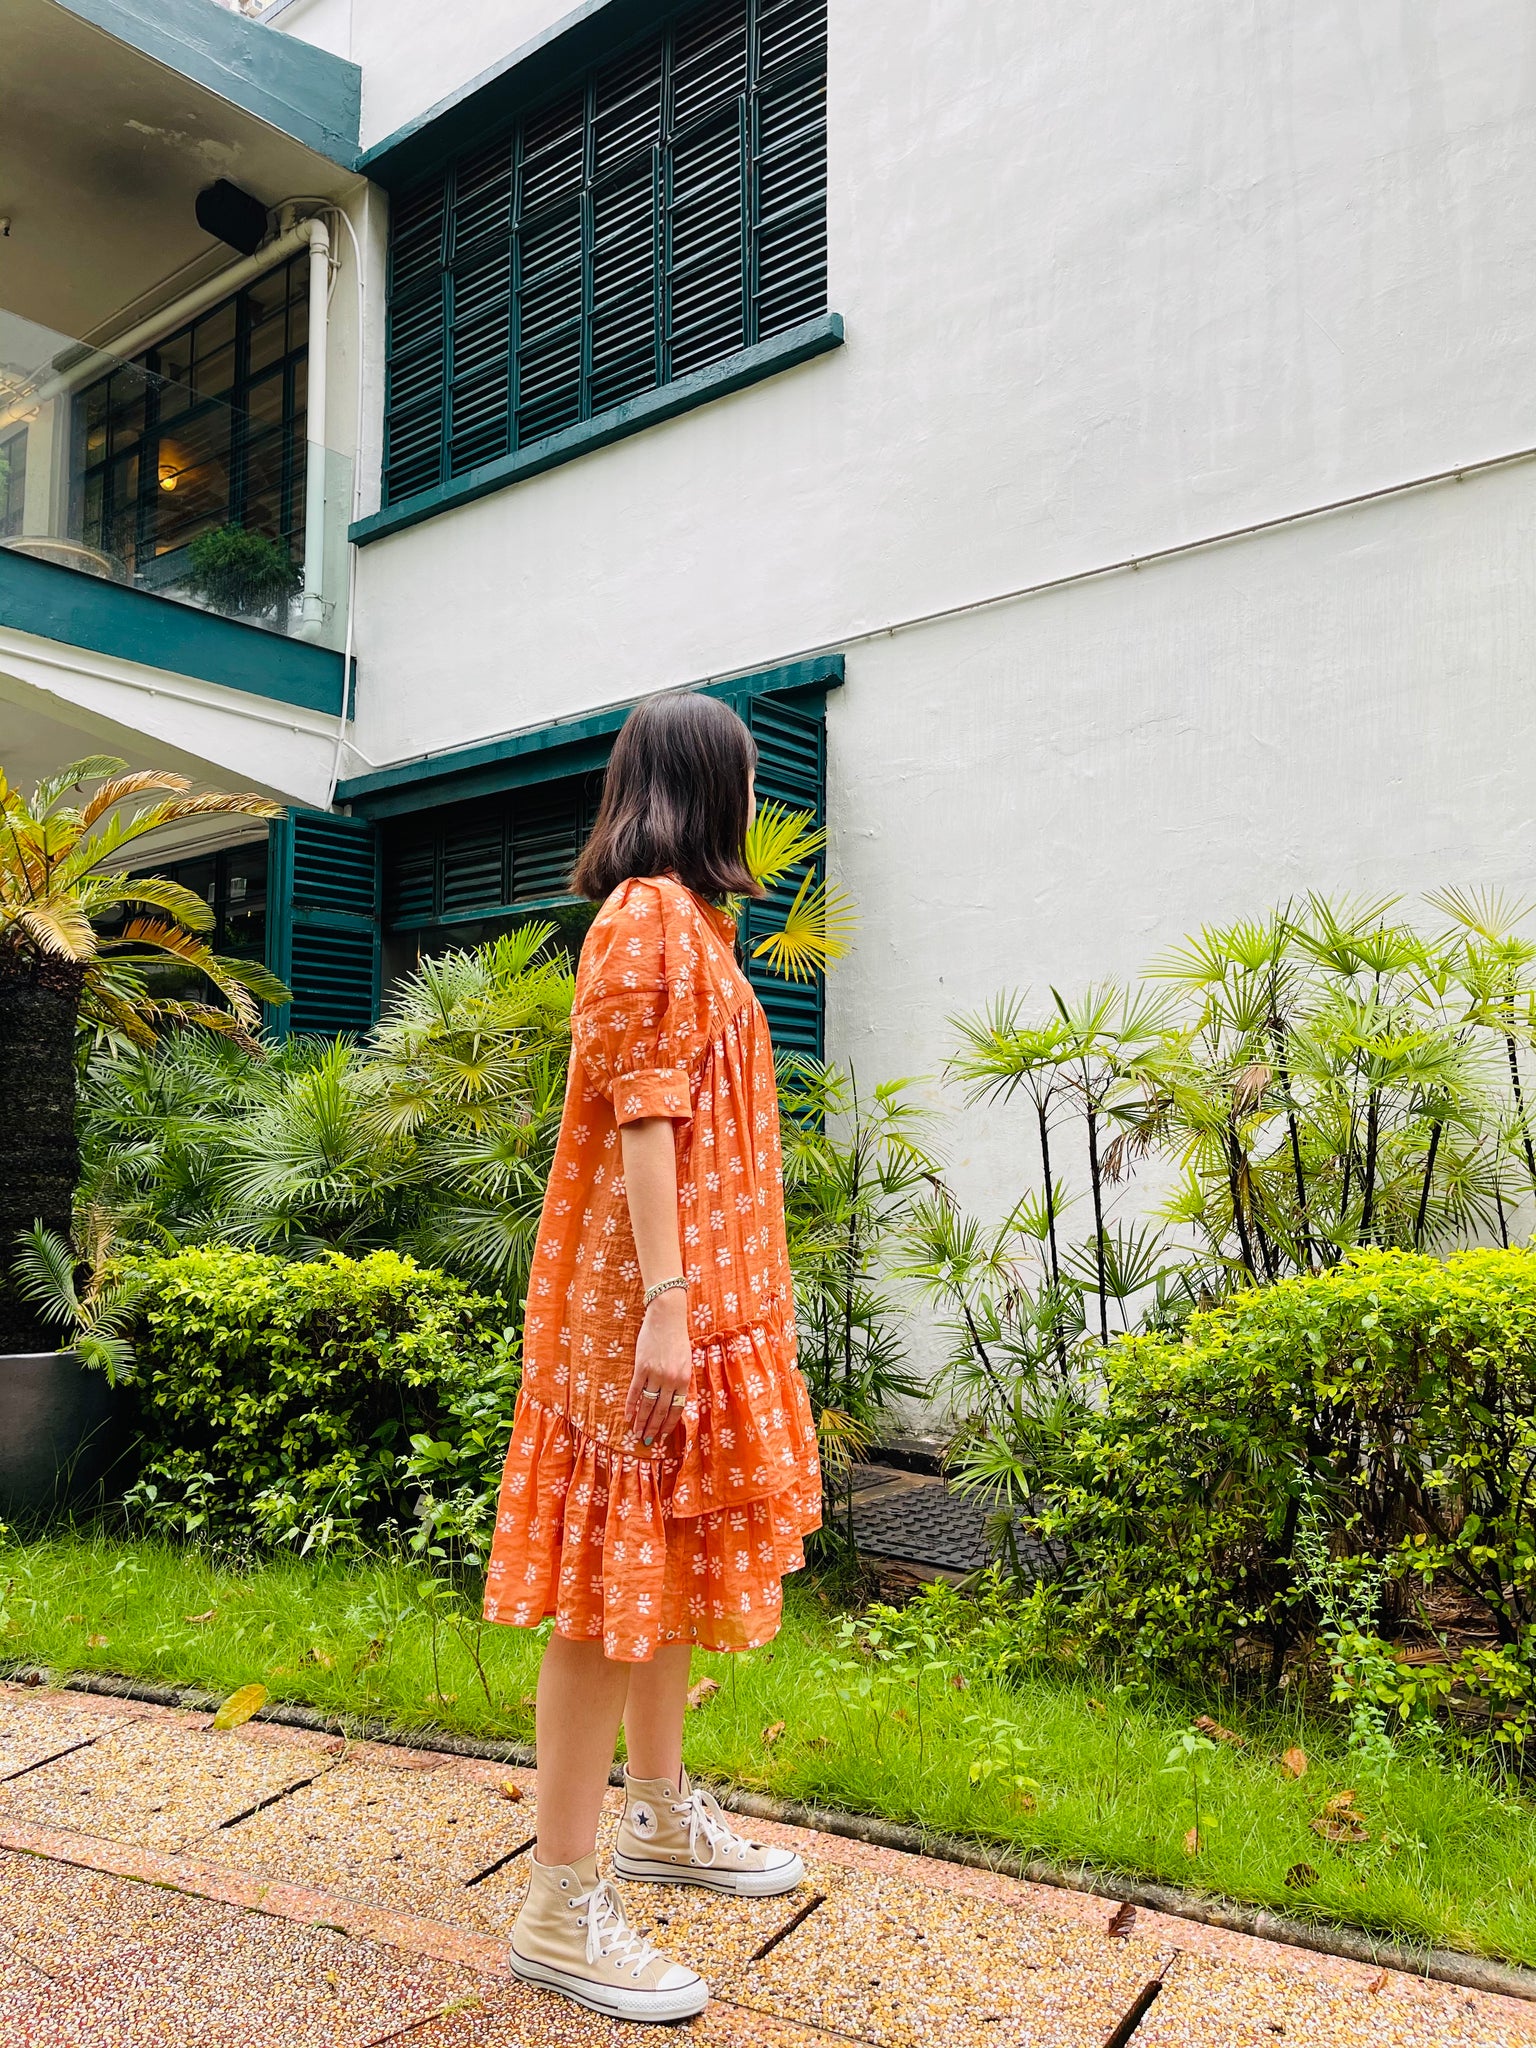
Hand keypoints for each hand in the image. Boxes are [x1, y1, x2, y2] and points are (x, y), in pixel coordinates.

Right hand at [625, 1291, 691, 1447]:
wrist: (667, 1317)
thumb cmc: (678, 1337)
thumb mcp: (686, 1360)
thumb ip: (681, 1379)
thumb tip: (675, 1398)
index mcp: (684, 1378)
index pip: (677, 1408)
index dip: (669, 1423)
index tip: (663, 1435)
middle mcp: (671, 1379)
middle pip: (661, 1410)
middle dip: (654, 1427)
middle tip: (647, 1440)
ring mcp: (655, 1374)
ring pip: (647, 1404)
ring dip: (641, 1421)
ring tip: (636, 1433)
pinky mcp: (641, 1367)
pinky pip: (635, 1391)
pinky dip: (630, 1405)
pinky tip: (627, 1416)